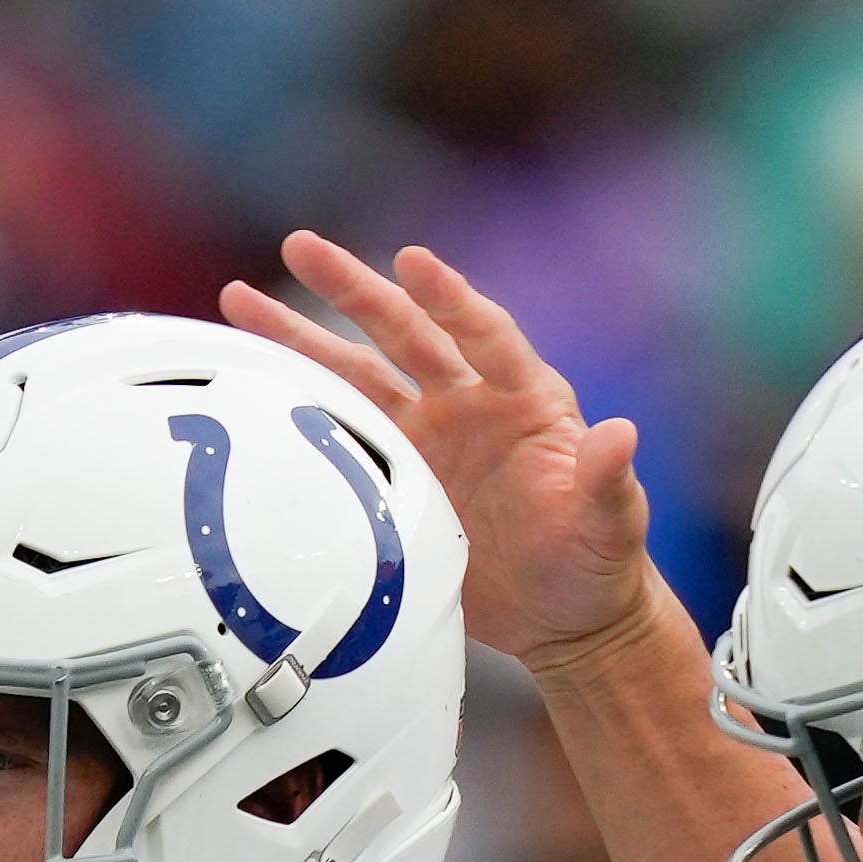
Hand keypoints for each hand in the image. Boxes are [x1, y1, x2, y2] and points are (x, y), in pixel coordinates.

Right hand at [221, 235, 671, 676]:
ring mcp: (427, 439)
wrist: (563, 614)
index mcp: (523, 400)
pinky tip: (254, 385)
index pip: (481, 334)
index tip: (411, 263)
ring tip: (241, 300)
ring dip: (301, 339)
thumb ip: (608, 479)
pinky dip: (301, 408)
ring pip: (356, 375)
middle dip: (351, 289)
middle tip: (299, 246)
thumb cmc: (596, 562)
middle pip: (402, 333)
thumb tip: (621, 435)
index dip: (448, 299)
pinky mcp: (395, 478)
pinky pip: (342, 434)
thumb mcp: (611, 522)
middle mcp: (467, 405)